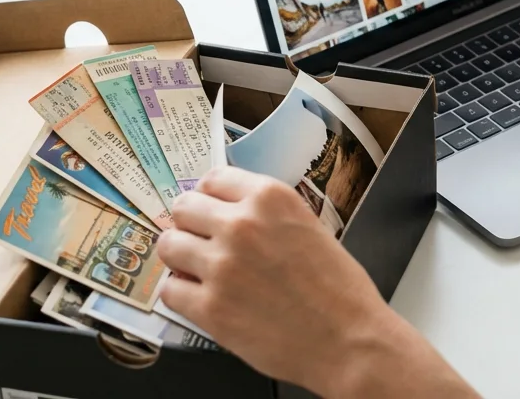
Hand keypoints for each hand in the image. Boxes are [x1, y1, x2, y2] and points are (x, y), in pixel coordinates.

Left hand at [157, 168, 475, 398]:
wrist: (350, 340)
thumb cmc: (339, 290)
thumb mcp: (309, 227)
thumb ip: (267, 215)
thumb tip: (229, 214)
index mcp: (270, 198)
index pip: (212, 179)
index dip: (208, 198)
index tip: (208, 210)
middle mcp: (242, 224)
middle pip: (184, 209)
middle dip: (189, 225)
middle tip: (200, 242)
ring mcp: (222, 266)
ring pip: (169, 246)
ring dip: (180, 258)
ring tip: (198, 271)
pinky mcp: (211, 308)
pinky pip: (170, 290)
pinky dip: (181, 294)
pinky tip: (201, 298)